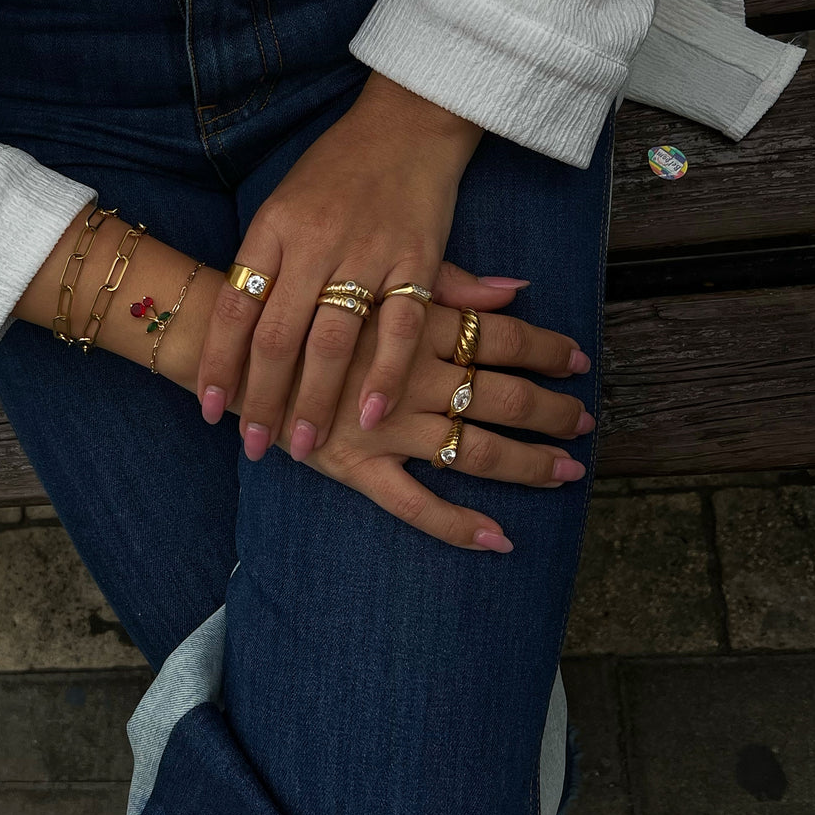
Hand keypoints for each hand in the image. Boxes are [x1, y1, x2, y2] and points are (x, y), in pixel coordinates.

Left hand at [197, 72, 483, 461]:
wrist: (408, 120)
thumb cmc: (338, 169)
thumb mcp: (285, 204)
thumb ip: (267, 265)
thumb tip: (233, 334)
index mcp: (274, 226)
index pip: (236, 306)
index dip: (219, 362)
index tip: (209, 408)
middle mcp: (315, 241)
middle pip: (277, 336)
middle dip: (261, 398)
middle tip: (255, 444)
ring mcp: (367, 252)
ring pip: (333, 342)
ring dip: (315, 401)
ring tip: (304, 445)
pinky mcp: (417, 260)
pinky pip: (400, 330)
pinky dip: (385, 376)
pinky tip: (370, 416)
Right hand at [288, 280, 594, 552]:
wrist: (228, 338)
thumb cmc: (302, 298)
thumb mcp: (375, 276)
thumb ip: (447, 282)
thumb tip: (516, 284)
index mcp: (415, 324)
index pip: (502, 336)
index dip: (548, 349)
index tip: (580, 360)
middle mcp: (410, 375)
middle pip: (502, 395)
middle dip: (553, 410)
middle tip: (587, 422)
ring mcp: (385, 425)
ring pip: (474, 448)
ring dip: (528, 462)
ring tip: (566, 471)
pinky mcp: (354, 464)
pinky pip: (414, 505)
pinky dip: (458, 524)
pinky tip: (500, 539)